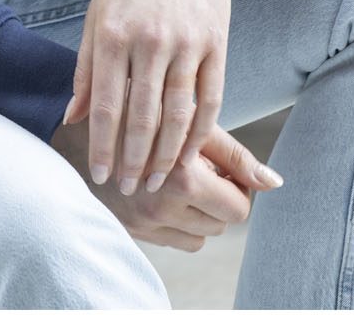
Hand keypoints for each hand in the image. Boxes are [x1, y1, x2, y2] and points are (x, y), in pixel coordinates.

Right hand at [51, 113, 280, 251]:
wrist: (78, 126)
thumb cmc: (141, 111)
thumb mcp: (189, 122)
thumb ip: (235, 155)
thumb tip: (275, 182)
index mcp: (180, 177)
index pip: (238, 206)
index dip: (237, 185)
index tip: (222, 165)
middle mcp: (162, 207)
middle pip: (222, 224)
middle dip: (219, 197)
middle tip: (202, 167)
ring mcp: (145, 223)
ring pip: (201, 237)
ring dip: (199, 212)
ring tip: (181, 177)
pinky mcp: (133, 231)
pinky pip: (176, 241)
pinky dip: (178, 221)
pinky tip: (164, 191)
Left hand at [61, 0, 231, 195]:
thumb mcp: (96, 14)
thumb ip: (86, 68)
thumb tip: (73, 117)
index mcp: (112, 33)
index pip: (107, 106)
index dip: (103, 146)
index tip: (100, 175)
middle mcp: (149, 40)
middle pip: (142, 118)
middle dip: (133, 160)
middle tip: (128, 188)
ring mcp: (186, 42)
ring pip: (178, 115)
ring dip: (166, 156)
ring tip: (156, 180)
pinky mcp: (215, 43)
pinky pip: (210, 99)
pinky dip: (200, 133)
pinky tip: (190, 154)